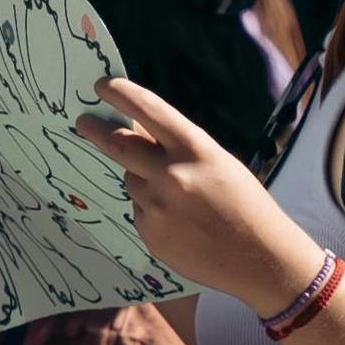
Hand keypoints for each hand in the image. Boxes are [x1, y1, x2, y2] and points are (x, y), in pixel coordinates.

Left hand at [75, 76, 315, 309]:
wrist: (261, 259)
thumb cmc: (246, 205)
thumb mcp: (219, 162)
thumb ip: (179, 147)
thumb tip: (140, 131)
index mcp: (196, 150)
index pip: (149, 111)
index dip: (121, 94)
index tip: (101, 85)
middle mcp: (172, 176)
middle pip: (119, 146)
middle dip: (96, 131)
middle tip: (83, 122)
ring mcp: (158, 208)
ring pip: (131, 181)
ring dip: (142, 180)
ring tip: (178, 198)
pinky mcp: (151, 235)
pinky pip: (140, 212)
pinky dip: (152, 211)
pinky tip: (182, 224)